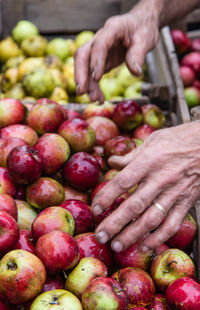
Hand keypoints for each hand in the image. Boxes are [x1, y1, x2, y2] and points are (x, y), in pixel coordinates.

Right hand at [74, 1, 158, 101]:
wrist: (141, 24)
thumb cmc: (143, 28)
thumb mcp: (146, 39)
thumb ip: (138, 55)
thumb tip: (135, 72)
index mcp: (113, 28)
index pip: (100, 44)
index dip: (96, 61)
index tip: (97, 78)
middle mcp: (101, 38)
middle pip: (83, 55)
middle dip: (80, 74)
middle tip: (82, 91)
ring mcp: (98, 50)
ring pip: (85, 66)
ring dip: (88, 84)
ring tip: (95, 99)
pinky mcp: (101, 60)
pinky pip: (93, 74)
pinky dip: (94, 86)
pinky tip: (99, 98)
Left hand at [92, 122, 199, 252]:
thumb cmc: (179, 139)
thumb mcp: (152, 141)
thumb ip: (131, 156)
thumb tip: (111, 162)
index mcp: (149, 161)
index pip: (122, 182)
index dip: (107, 196)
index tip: (96, 209)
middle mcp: (160, 178)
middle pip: (134, 205)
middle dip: (115, 223)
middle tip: (101, 236)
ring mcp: (175, 192)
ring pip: (151, 218)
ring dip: (133, 235)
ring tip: (117, 245)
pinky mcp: (187, 201)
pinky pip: (173, 223)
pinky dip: (159, 237)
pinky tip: (146, 246)